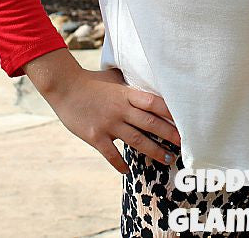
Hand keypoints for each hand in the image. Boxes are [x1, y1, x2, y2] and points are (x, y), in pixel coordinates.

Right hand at [44, 66, 180, 173]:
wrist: (65, 87)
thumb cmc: (91, 81)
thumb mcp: (113, 78)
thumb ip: (129, 83)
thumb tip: (146, 79)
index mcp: (126, 93)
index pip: (154, 103)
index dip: (170, 113)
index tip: (184, 121)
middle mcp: (121, 109)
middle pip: (150, 123)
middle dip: (169, 134)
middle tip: (184, 144)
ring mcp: (108, 124)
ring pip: (137, 140)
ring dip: (154, 151)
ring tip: (167, 159)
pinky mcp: (95, 136)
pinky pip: (112, 155)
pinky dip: (120, 164)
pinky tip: (128, 171)